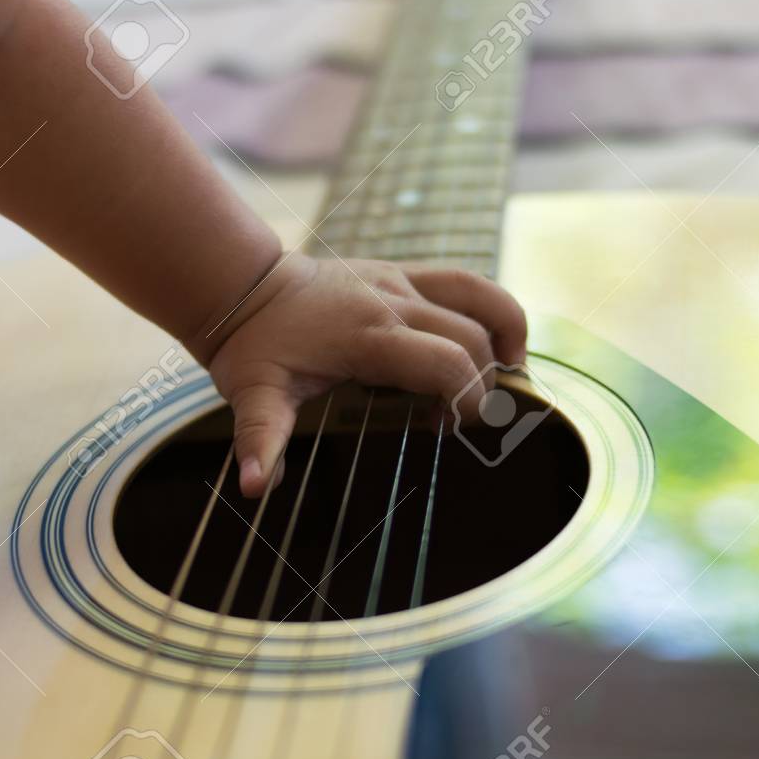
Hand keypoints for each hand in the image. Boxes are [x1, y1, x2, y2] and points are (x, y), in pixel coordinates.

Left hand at [192, 253, 527, 496]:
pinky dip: (491, 308)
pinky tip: (494, 340)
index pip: (445, 361)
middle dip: (483, 380)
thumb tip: (254, 486)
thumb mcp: (254, 396)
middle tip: (462, 416)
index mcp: (366, 335)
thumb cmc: (255, 347)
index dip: (467, 397)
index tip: (452, 426)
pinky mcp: (403, 272)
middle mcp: (393, 302)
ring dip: (506, 330)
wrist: (245, 287)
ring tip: (512, 369)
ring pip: (480, 294)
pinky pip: (465, 281)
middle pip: (472, 336)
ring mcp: (401, 280)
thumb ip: (262, 439)